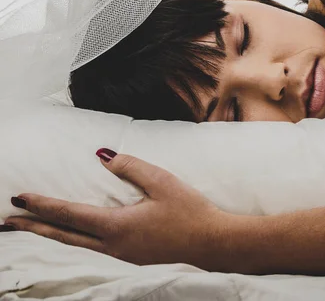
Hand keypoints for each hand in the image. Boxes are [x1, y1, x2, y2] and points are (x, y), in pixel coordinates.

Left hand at [4, 149, 239, 269]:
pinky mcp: (133, 258)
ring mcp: (122, 256)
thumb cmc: (192, 212)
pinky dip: (73, 241)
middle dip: (33, 226)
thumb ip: (132, 168)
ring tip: (34, 228)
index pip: (69, 214)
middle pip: (64, 236)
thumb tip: (102, 156)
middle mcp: (113, 245)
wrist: (215, 244)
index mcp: (117, 226)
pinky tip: (76, 236)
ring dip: (51, 234)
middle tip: (8, 220)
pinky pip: (93, 249)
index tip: (18, 196)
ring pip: (76, 245)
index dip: (41, 204)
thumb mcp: (163, 183)